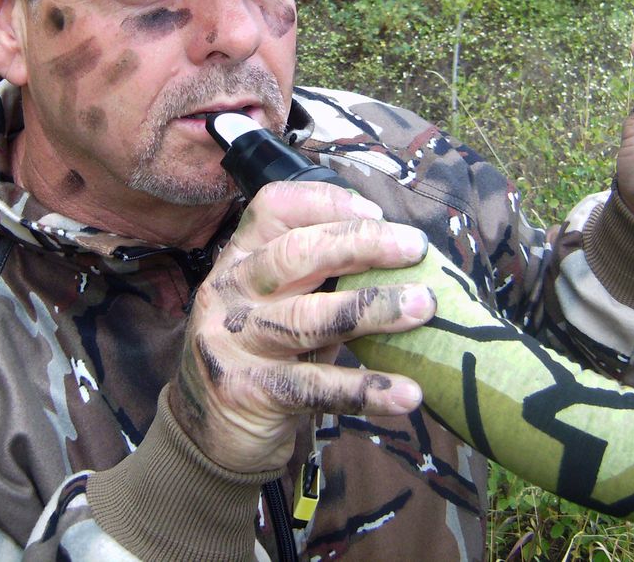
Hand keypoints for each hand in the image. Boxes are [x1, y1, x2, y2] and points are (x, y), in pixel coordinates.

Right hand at [168, 180, 434, 472]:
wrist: (210, 431)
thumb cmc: (262, 352)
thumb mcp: (279, 303)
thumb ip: (322, 277)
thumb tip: (403, 254)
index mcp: (238, 258)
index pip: (272, 208)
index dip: (326, 203)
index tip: (377, 212)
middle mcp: (229, 292)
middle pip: (294, 254)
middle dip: (360, 243)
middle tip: (415, 248)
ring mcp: (235, 343)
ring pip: (307, 319)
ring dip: (372, 308)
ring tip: (424, 306)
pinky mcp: (251, 392)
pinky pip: (316, 388)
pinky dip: (366, 389)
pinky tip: (407, 393)